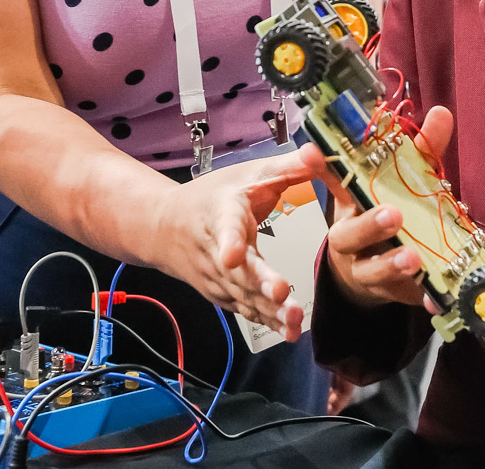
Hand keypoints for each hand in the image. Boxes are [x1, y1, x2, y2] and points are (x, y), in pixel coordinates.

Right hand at [141, 150, 315, 337]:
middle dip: (258, 283)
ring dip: (267, 310)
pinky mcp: (224, 296)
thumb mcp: (248, 174)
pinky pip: (246, 309)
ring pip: (243, 296)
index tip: (233, 255)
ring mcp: (218, 278)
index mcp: (222, 215)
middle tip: (280, 293)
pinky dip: (265, 321)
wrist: (165, 228)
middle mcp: (217, 251)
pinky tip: (288, 332)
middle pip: (238, 271)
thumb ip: (287, 168)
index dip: (229, 242)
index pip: (224, 229)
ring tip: (293, 321)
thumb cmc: (213, 198)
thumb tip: (319, 152)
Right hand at [302, 106, 454, 310]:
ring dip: (392, 264)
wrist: (370, 276)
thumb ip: (420, 151)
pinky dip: (420, 296)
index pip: (334, 181)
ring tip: (413, 258)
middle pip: (350, 232)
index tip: (311, 152)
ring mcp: (366, 269)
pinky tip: (432, 297)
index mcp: (349, 205)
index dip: (321, 167)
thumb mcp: (401, 181)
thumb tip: (440, 113)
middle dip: (369, 224)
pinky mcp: (388, 293)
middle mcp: (350, 237)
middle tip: (392, 214)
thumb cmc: (382, 216)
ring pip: (372, 270)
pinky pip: (402, 296)